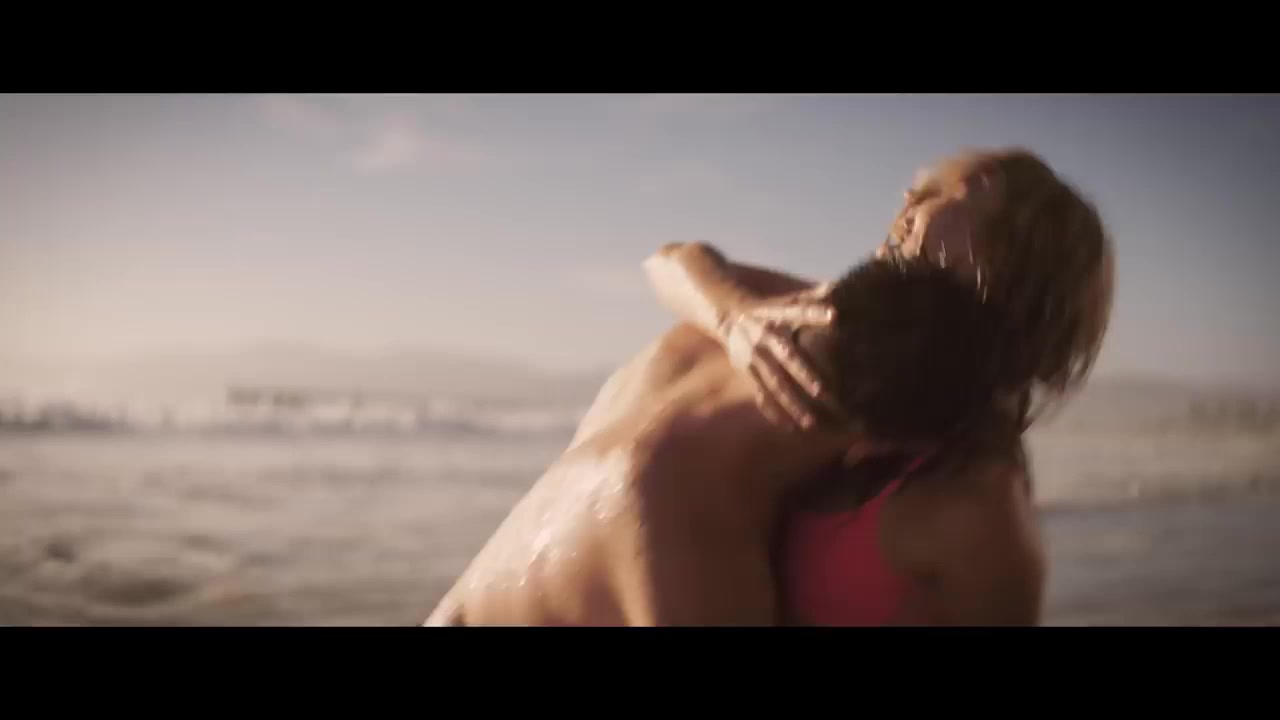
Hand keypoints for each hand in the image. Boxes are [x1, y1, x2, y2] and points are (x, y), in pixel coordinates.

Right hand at [718, 283, 848, 430]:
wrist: (727, 315)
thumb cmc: (768, 309)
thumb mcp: (786, 300)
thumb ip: (812, 298)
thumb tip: (840, 286)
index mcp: (778, 318)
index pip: (799, 313)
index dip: (815, 313)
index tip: (834, 315)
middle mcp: (766, 338)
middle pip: (788, 358)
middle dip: (805, 376)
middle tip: (824, 393)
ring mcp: (755, 358)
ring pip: (775, 385)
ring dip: (792, 404)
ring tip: (811, 423)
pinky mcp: (748, 372)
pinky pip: (762, 395)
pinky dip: (775, 412)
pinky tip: (790, 428)